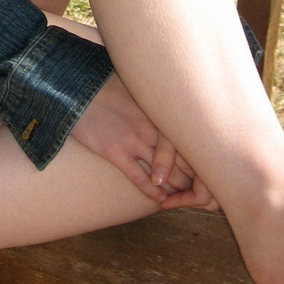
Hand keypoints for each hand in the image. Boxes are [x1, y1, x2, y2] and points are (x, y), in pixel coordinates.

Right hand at [70, 75, 217, 210]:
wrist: (74, 86)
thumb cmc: (105, 82)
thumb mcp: (136, 85)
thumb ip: (155, 97)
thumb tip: (168, 95)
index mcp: (159, 110)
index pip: (191, 139)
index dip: (202, 156)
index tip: (209, 166)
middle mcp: (151, 127)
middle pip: (183, 159)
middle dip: (196, 177)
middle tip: (204, 190)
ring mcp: (133, 141)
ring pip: (165, 173)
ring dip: (177, 189)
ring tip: (185, 199)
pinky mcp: (114, 152)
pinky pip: (138, 178)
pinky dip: (151, 191)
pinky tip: (159, 200)